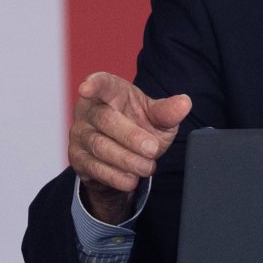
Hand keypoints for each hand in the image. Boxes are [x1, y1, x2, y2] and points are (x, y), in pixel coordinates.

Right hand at [68, 72, 191, 223]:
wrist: (125, 154)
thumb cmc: (139, 124)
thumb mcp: (157, 117)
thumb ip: (167, 111)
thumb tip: (184, 103)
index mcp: (111, 93)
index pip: (101, 84)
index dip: (94, 84)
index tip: (86, 88)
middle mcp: (90, 111)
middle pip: (105, 119)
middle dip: (131, 136)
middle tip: (153, 149)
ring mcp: (81, 134)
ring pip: (100, 146)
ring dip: (127, 159)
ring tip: (148, 167)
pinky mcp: (78, 158)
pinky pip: (95, 168)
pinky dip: (115, 176)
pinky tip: (131, 179)